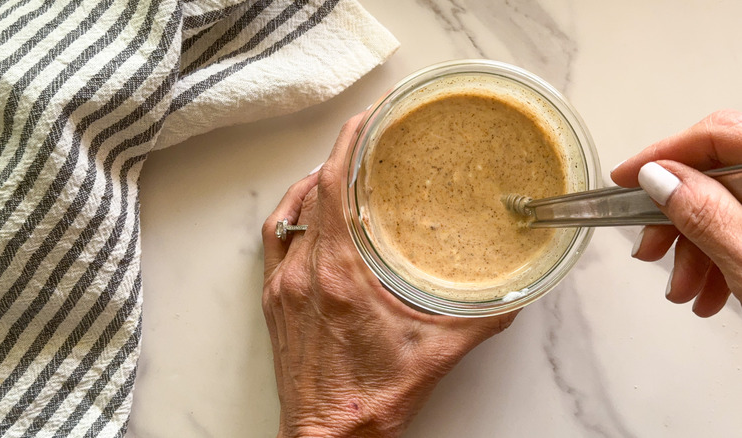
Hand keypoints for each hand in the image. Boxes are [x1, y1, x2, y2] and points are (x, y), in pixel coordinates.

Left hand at [261, 114, 517, 437]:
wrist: (327, 437)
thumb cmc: (371, 401)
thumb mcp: (438, 354)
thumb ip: (481, 320)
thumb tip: (516, 293)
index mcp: (339, 276)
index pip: (334, 189)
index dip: (347, 146)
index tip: (365, 119)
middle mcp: (303, 274)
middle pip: (313, 193)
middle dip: (338, 157)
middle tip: (364, 137)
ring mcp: (281, 286)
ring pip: (289, 214)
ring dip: (312, 185)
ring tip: (339, 168)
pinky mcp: (272, 301)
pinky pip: (274, 240)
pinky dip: (292, 215)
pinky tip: (308, 212)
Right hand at [611, 110, 741, 316]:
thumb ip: (703, 213)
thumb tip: (657, 178)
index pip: (714, 134)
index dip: (662, 154)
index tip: (623, 180)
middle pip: (713, 174)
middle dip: (672, 218)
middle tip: (650, 251)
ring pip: (723, 206)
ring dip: (692, 249)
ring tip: (684, 290)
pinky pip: (740, 226)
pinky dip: (719, 257)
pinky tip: (711, 293)